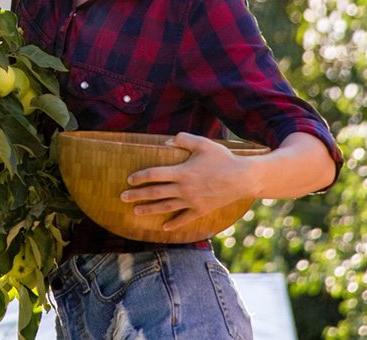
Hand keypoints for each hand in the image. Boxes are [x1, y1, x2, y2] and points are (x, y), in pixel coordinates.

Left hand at [120, 132, 260, 231]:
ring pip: (165, 207)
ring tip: (136, 211)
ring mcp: (192, 201)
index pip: (154, 174)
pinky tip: (163, 227)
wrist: (243, 178)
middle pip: (155, 192)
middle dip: (137, 195)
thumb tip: (166, 141)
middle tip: (122, 198)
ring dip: (149, 209)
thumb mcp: (203, 143)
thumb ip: (183, 139)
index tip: (129, 179)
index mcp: (182, 171)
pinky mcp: (201, 210)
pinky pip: (184, 219)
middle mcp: (184, 188)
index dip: (140, 177)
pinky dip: (173, 223)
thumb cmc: (223, 158)